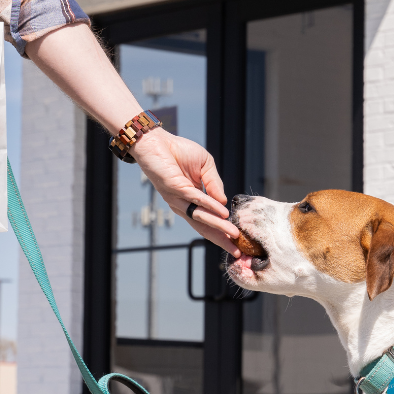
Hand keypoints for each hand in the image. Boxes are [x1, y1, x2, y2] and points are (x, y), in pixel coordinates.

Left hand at [130, 129, 240, 256]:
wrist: (157, 141)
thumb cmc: (179, 151)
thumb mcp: (206, 166)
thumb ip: (215, 184)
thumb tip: (224, 202)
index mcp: (191, 200)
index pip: (207, 220)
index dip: (221, 231)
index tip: (236, 241)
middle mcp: (183, 204)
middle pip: (204, 226)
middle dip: (221, 239)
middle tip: (236, 251)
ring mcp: (178, 198)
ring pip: (201, 216)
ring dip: (218, 226)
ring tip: (233, 234)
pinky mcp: (174, 188)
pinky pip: (195, 199)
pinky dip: (209, 206)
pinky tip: (222, 212)